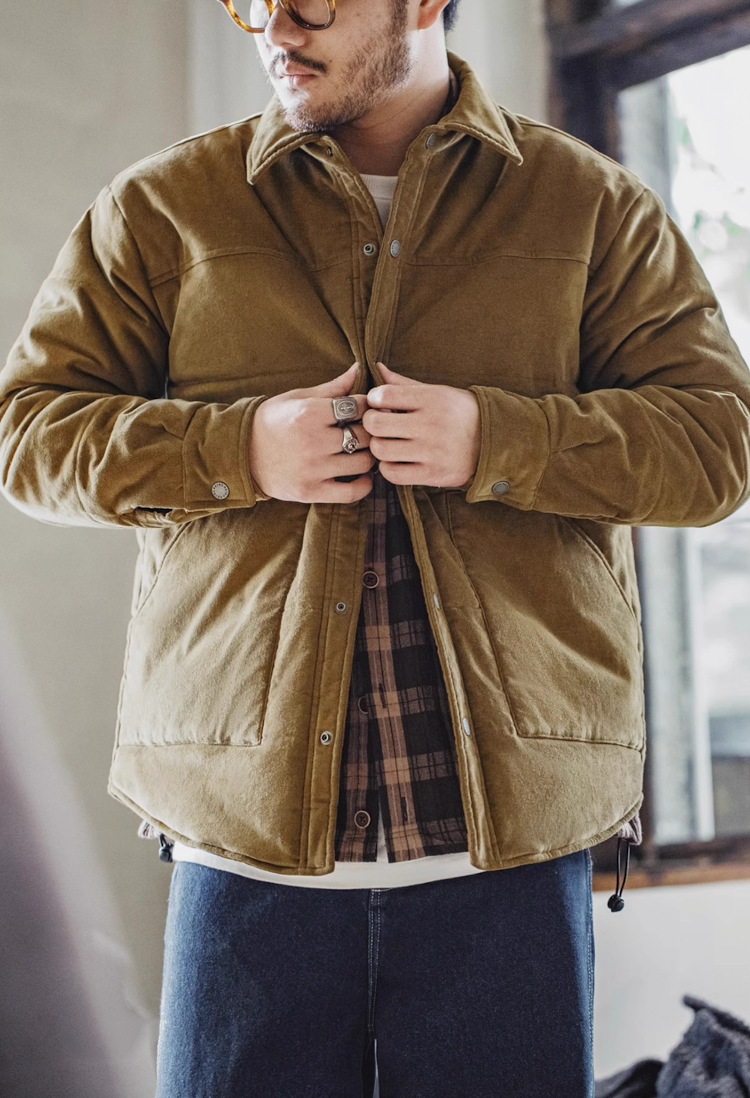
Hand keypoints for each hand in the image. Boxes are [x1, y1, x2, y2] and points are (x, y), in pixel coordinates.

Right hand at [247, 363, 375, 502]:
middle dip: (370, 432)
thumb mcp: (297, 398)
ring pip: (363, 462)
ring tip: (362, 452)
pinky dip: (363, 485)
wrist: (241, 454)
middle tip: (367, 432)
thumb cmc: (272, 421)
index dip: (366, 407)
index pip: (359, 407)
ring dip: (368, 456)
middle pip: (365, 435)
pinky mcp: (311, 491)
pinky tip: (361, 476)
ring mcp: (312, 469)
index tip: (363, 411)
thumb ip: (331, 388)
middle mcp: (312, 441)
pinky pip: (352, 492)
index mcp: (309, 413)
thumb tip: (358, 369)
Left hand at [363, 363, 480, 486]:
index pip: (384, 395)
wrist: (495, 443)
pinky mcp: (433, 474)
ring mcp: (432, 451)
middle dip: (371, 423)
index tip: (379, 403)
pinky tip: (396, 460)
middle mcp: (432, 424)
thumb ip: (404, 384)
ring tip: (387, 443)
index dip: (374, 399)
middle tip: (379, 425)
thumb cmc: (461, 413)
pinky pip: (393, 473)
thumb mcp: (438, 392)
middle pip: (376, 424)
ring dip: (378, 447)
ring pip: (381, 450)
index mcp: (432, 399)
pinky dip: (388, 467)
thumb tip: (376, 368)